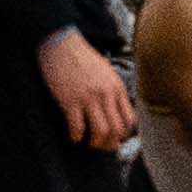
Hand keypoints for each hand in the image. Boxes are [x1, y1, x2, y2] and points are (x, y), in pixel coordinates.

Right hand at [46, 38, 139, 152]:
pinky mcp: (70, 101)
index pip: (129, 120)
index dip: (123, 134)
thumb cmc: (82, 58)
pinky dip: (76, 137)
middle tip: (102, 146)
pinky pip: (77, 127)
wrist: (61, 44)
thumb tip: (116, 110)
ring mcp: (88, 98)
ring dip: (95, 143)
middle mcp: (106, 94)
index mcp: (117, 88)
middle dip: (110, 144)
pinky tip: (73, 137)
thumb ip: (113, 90)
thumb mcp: (106, 72)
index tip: (115, 138)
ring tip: (88, 143)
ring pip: (101, 132)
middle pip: (117, 130)